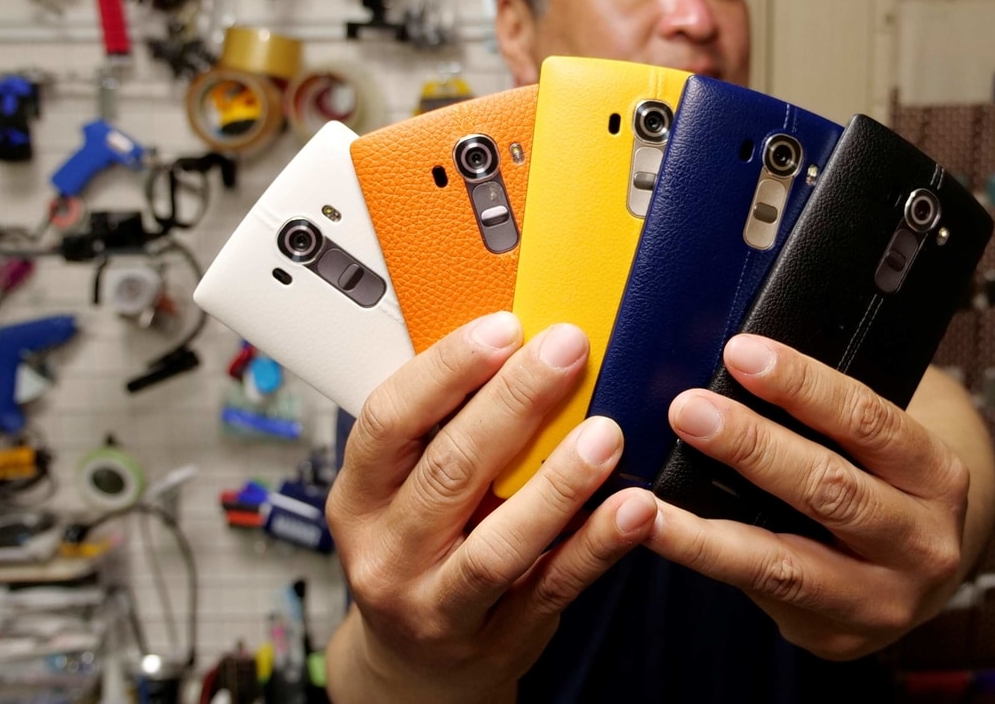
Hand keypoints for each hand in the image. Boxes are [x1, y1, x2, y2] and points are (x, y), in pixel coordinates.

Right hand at [324, 312, 659, 703]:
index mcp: (360, 497)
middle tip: (568, 351)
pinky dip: (596, 546)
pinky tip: (635, 509)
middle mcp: (389, 552)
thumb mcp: (403, 492)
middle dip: (514, 403)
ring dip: (559, 483)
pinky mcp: (498, 639)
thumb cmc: (420, 553)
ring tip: (607, 433)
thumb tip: (516, 344)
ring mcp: (439, 603)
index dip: (446, 369)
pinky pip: (553, 586)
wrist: (417, 668)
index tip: (503, 327)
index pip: (389, 420)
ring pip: (499, 542)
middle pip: (449, 470)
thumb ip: (444, 430)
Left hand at [643, 334, 984, 660]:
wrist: (922, 567)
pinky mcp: (837, 636)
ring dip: (707, 530)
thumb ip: (830, 416)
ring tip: (650, 499)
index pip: (868, 419)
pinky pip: (761, 593)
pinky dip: (706, 560)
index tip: (742, 354)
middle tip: (689, 411)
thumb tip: (738, 367)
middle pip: (828, 489)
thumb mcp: (883, 445)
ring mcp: (882, 600)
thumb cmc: (887, 483)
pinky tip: (663, 534)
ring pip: (784, 563)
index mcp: (938, 476)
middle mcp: (922, 544)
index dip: (802, 383)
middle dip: (751, 446)